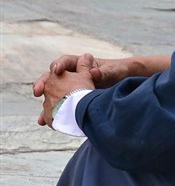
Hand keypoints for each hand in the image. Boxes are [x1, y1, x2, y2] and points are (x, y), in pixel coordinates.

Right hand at [34, 53, 170, 124]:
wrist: (126, 83)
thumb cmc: (121, 73)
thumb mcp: (115, 72)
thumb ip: (105, 72)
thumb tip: (93, 72)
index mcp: (81, 64)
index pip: (66, 62)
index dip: (59, 65)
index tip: (56, 71)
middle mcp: (73, 75)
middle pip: (53, 78)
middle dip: (43, 84)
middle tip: (37, 91)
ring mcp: (72, 88)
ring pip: (53, 95)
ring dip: (45, 105)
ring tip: (40, 118)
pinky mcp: (74, 101)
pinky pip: (60, 108)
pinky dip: (53, 116)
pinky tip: (45, 124)